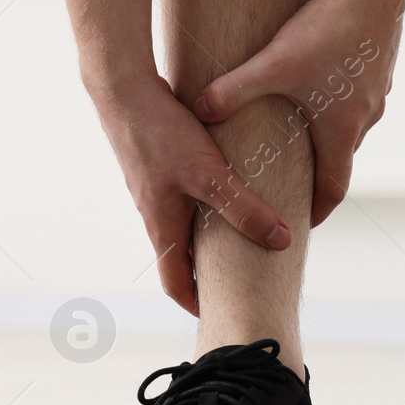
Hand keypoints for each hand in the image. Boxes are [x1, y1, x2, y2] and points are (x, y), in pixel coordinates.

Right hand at [94, 74, 292, 314]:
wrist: (122, 90)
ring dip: (207, 235)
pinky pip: (183, 194)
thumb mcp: (210, 175)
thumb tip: (282, 241)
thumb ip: (245, 207)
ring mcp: (154, 187)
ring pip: (182, 223)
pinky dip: (204, 202)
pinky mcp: (158, 163)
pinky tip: (226, 186)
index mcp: (162, 225)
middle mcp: (155, 211)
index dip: (196, 303)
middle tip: (237, 280)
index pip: (174, 281)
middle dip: (207, 271)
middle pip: (181, 254)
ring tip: (239, 236)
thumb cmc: (162, 134)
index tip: (219, 315)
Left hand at [193, 0, 398, 225]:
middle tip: (294, 181)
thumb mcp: (273, 65)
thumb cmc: (328, 31)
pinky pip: (358, 96)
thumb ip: (233, 91)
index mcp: (342, 131)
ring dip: (329, 134)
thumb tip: (198, 110)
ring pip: (351, 126)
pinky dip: (339, 103)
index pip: (334, 189)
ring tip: (301, 132)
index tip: (304, 222)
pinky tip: (320, 83)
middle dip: (318, 172)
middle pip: (342, 158)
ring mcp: (377, 92)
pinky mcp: (379, 67)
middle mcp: (365, 118)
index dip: (318, 210)